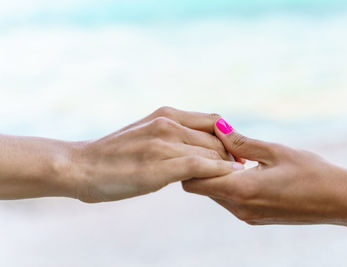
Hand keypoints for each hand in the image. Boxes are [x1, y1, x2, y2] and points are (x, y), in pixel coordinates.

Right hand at [67, 107, 242, 202]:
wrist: (81, 166)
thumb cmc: (114, 154)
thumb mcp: (145, 133)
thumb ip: (171, 134)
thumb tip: (196, 145)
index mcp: (166, 114)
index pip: (213, 121)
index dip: (229, 137)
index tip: (235, 153)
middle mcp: (167, 124)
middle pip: (216, 137)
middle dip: (231, 154)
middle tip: (240, 168)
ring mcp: (164, 144)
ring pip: (212, 151)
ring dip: (227, 164)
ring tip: (236, 176)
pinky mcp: (160, 165)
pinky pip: (201, 165)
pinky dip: (220, 171)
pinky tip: (230, 176)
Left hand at [182, 118, 346, 235]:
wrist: (340, 201)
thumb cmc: (311, 172)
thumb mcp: (275, 151)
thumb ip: (242, 141)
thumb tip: (218, 127)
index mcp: (241, 191)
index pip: (194, 181)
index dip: (192, 161)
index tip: (203, 142)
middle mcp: (239, 208)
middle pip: (201, 188)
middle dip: (203, 166)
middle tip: (218, 143)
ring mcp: (246, 216)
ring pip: (215, 194)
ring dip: (218, 174)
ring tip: (235, 154)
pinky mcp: (255, 218)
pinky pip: (230, 200)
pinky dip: (229, 183)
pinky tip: (246, 167)